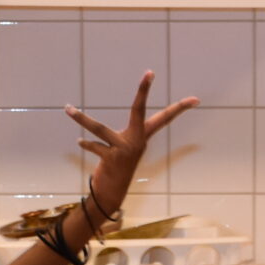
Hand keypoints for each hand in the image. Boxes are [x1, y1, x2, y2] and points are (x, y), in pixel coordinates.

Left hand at [66, 71, 198, 217]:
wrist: (112, 193)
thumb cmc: (117, 166)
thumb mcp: (123, 148)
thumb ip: (122, 134)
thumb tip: (106, 126)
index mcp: (142, 136)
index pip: (164, 118)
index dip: (180, 108)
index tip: (196, 99)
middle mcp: (136, 141)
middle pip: (139, 110)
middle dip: (143, 91)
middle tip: (150, 72)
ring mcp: (123, 149)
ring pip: (99, 129)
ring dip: (81, 120)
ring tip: (68, 109)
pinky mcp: (111, 159)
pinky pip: (94, 147)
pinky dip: (86, 145)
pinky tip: (79, 141)